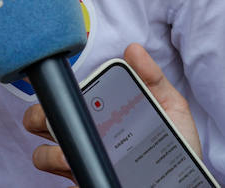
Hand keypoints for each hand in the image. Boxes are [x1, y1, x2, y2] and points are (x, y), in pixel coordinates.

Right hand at [23, 44, 201, 181]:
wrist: (184, 180)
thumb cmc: (176, 143)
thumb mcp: (170, 106)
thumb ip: (152, 78)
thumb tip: (133, 50)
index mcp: (100, 113)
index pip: (65, 98)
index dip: (53, 91)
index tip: (58, 87)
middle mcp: (86, 136)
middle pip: (42, 122)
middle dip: (40, 116)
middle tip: (59, 119)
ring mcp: (84, 161)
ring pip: (42, 154)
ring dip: (50, 150)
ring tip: (70, 151)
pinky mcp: (88, 180)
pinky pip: (61, 181)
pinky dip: (62, 171)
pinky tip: (78, 167)